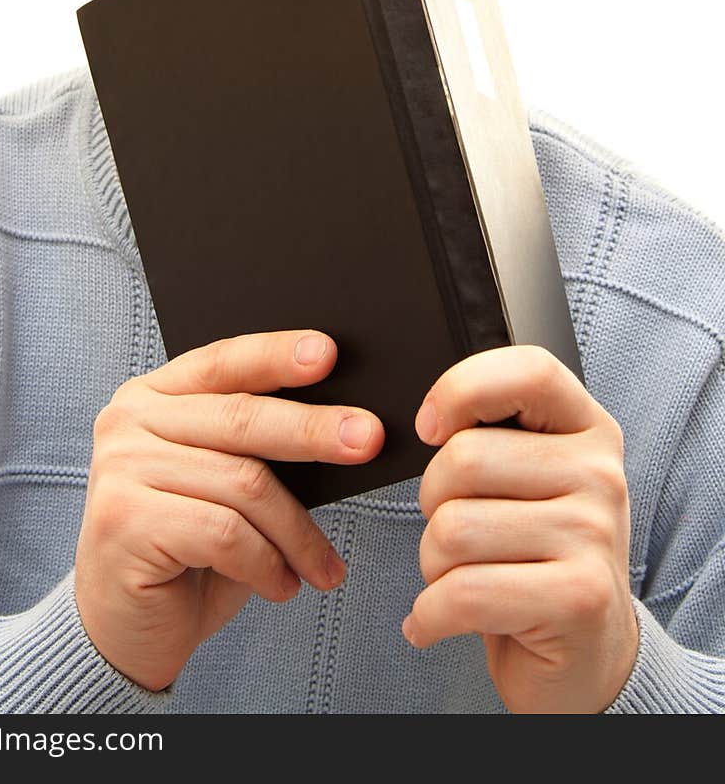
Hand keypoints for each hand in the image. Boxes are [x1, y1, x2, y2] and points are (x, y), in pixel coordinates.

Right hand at [74, 329, 383, 690]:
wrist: (124, 634)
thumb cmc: (189, 555)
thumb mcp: (224, 488)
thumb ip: (255, 449)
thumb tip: (342, 424)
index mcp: (153, 396)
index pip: (223, 362)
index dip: (276, 354)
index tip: (328, 351)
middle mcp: (128, 421)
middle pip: (241, 417)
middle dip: (313, 430)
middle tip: (369, 440)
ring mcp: (121, 468)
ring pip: (244, 482)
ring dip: (296, 533)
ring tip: (320, 567)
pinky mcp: (124, 520)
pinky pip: (226, 533)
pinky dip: (267, 564)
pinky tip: (280, 586)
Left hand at [403, 345, 637, 713]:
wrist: (587, 658)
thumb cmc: (536, 558)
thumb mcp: (530, 480)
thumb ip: (494, 435)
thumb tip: (429, 419)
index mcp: (587, 429)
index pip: (529, 371)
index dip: (462, 388)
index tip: (430, 427)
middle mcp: (600, 475)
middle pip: (463, 459)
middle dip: (431, 505)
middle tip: (456, 536)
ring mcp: (594, 536)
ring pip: (452, 529)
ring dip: (432, 566)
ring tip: (462, 580)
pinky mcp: (578, 599)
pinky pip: (462, 594)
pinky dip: (430, 616)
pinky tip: (437, 621)